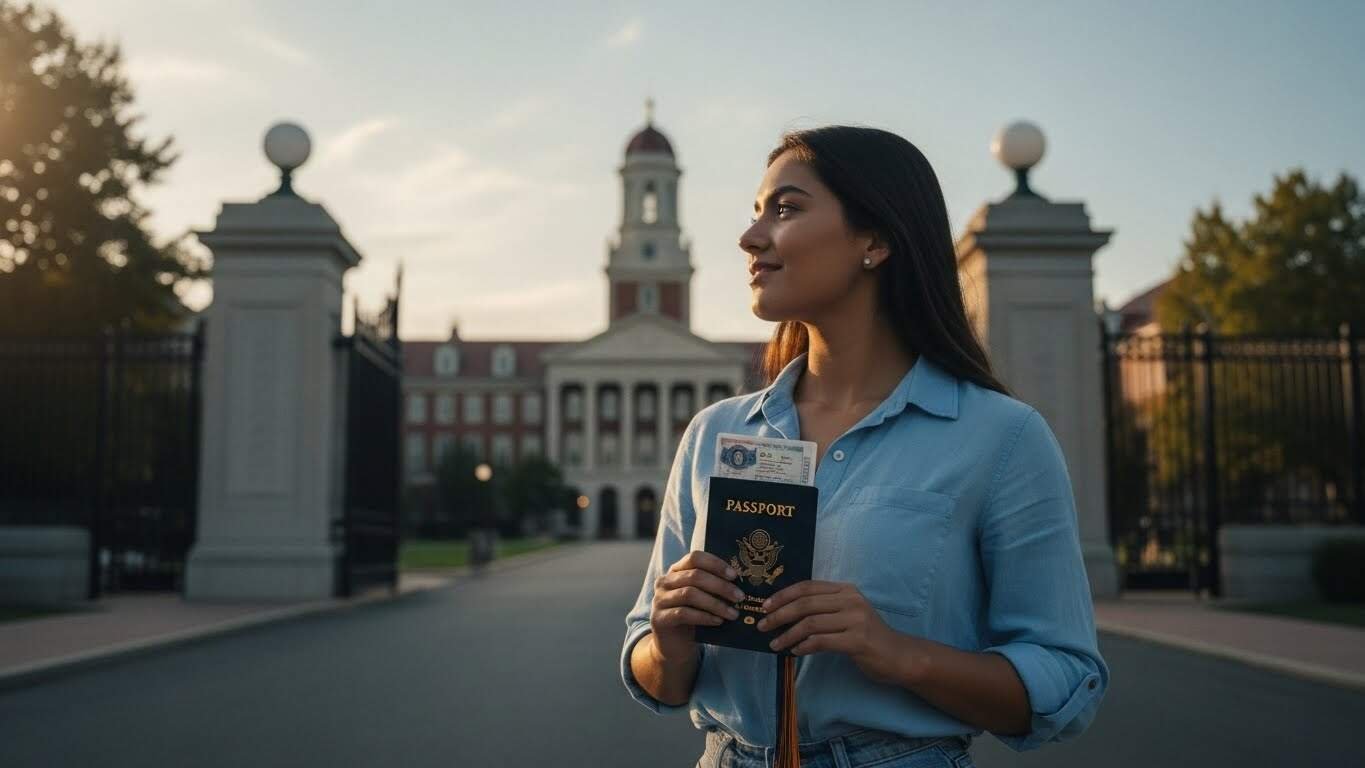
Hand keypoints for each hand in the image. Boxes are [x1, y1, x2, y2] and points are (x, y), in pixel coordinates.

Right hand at [650, 551, 746, 662]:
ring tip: (733, 613)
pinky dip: (704, 617)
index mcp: (676, 571)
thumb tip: (740, 583)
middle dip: (720, 586)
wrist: (674, 646)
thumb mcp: (703, 598)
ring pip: (689, 594)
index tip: (734, 575)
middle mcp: (664, 582)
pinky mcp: (659, 618)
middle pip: (694, 576)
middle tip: (739, 597)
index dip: (715, 564)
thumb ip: (714, 588)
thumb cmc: (693, 618)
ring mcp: (659, 599)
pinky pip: (683, 613)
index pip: (695, 557)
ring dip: (715, 604)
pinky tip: (718, 621)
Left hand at [757, 580, 906, 684]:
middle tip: (762, 625)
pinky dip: (804, 646)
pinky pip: (822, 641)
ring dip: (787, 634)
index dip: (783, 595)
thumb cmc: (867, 636)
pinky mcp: (857, 640)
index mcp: (846, 590)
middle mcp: (851, 600)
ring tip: (774, 644)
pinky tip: (795, 651)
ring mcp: (856, 619)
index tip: (765, 606)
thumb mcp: (846, 615)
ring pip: (810, 623)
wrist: (898, 656)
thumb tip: (786, 613)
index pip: (808, 587)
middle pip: (806, 604)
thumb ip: (823, 609)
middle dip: (779, 615)